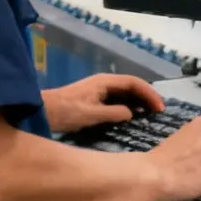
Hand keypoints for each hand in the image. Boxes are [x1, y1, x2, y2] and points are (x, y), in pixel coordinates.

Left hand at [45, 74, 162, 133]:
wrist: (40, 112)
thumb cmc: (65, 112)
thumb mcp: (91, 114)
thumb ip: (114, 113)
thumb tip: (131, 114)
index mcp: (105, 82)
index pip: (134, 83)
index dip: (150, 94)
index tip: (160, 108)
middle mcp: (104, 83)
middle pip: (132, 86)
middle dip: (147, 97)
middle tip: (159, 113)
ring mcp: (99, 90)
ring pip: (126, 93)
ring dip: (139, 102)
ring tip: (150, 115)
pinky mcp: (94, 99)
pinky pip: (117, 100)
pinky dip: (128, 107)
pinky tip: (132, 117)